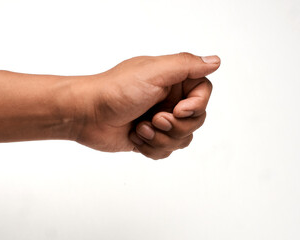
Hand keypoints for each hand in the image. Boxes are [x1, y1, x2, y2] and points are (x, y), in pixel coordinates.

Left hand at [74, 52, 220, 158]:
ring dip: (161, 138)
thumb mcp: (153, 72)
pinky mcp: (149, 137)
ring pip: (183, 139)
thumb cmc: (115, 91)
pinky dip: (151, 147)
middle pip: (196, 120)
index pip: (203, 92)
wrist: (86, 115)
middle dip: (176, 126)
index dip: (196, 105)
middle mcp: (167, 99)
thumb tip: (215, 61)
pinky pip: (166, 150)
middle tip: (154, 119)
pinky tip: (134, 136)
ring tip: (140, 128)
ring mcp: (158, 119)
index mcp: (171, 79)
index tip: (178, 110)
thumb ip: (186, 66)